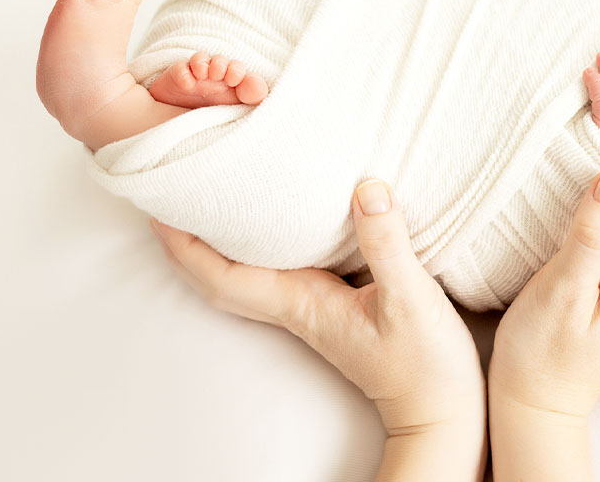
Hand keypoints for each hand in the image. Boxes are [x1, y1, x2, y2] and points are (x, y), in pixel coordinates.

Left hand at [149, 179, 484, 435]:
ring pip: (245, 274)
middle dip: (188, 240)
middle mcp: (297, 306)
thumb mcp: (410, 298)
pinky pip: (278, 270)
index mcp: (301, 304)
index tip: (160, 207)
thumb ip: (387, 244)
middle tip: (172, 193)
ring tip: (209, 199)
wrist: (438, 410)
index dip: (186, 245)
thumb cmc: (423, 364)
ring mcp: (313, 308)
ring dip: (218, 243)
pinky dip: (259, 246)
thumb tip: (367, 189)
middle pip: (221, 277)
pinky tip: (272, 222)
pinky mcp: (333, 305)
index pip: (224, 277)